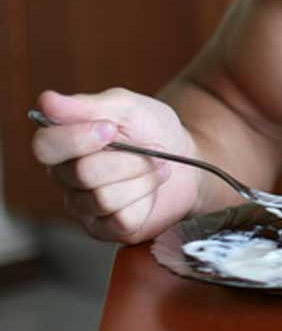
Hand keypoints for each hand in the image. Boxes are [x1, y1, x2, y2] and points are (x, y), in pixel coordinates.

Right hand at [30, 87, 202, 243]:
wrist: (188, 160)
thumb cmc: (152, 130)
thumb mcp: (127, 107)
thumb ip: (87, 105)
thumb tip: (47, 101)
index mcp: (64, 144)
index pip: (44, 146)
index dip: (77, 138)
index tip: (110, 128)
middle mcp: (66, 178)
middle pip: (82, 174)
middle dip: (127, 159)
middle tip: (148, 149)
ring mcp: (84, 206)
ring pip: (103, 198)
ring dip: (141, 178)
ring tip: (155, 168)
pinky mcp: (106, 229)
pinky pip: (121, 219)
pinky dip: (146, 200)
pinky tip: (151, 189)